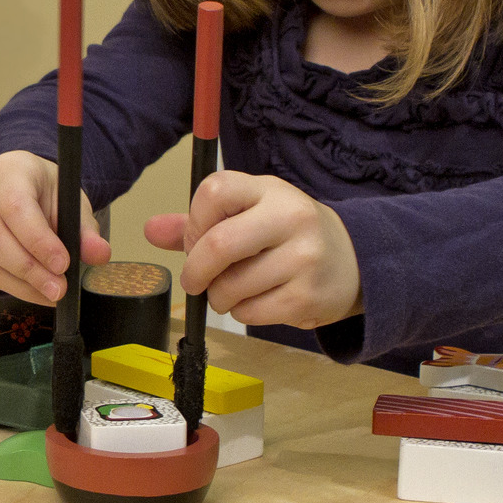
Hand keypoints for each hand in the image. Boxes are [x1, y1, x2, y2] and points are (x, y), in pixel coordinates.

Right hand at [0, 149, 110, 305]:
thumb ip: (85, 228)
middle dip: (27, 269)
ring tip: (48, 293)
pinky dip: (7, 286)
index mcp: (9, 167)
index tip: (63, 265)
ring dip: (18, 283)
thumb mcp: (69, 201)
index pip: (14, 205)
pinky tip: (31, 289)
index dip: (38, 240)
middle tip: (57, 289)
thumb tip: (98, 253)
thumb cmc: (42, 193)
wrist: (15, 188)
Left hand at [144, 170, 362, 328]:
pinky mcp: (308, 296)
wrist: (352, 262)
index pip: (214, 191)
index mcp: (268, 189)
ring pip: (231, 285)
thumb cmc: (285, 234)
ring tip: (231, 289)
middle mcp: (290, 217)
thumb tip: (150, 230)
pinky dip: (241, 312)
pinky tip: (256, 300)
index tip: (195, 239)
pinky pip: (250, 312)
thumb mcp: (248, 213)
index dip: (193, 221)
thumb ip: (197, 222)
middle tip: (194, 280)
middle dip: (195, 269)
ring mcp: (303, 258)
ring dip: (218, 296)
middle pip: (218, 244)